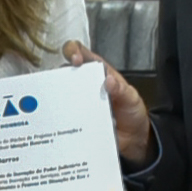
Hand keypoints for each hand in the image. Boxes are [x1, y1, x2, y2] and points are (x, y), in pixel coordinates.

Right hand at [64, 39, 150, 167]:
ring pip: (61, 92)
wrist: (133, 139)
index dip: (75, 51)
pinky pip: (64, 114)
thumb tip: (109, 80)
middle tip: (63, 80)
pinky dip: (60, 115)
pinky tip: (61, 118)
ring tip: (61, 100)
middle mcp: (86, 84)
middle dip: (60, 72)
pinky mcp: (76, 118)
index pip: (83, 54)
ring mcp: (79, 101)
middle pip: (65, 71)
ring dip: (57, 95)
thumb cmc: (133, 113)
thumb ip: (122, 90)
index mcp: (100, 72)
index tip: (75, 60)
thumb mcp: (131, 98)